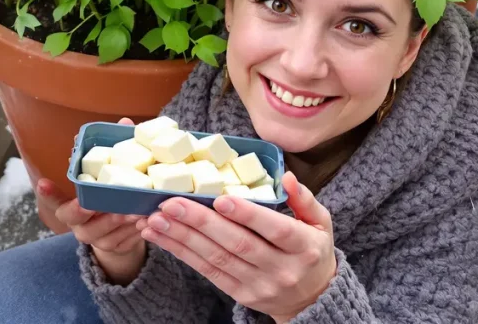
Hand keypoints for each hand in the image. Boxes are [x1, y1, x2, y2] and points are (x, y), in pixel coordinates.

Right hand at [38, 118, 144, 283]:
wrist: (118, 233)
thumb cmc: (108, 198)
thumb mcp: (106, 178)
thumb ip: (113, 152)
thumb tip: (125, 123)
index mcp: (70, 207)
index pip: (54, 201)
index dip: (48, 193)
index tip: (44, 182)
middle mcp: (79, 225)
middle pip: (81, 220)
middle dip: (95, 212)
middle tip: (107, 205)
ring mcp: (97, 240)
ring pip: (107, 233)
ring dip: (122, 222)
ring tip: (136, 212)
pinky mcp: (116, 248)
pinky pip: (126, 241)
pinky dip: (136, 231)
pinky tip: (147, 221)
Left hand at [137, 172, 335, 322]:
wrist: (311, 299)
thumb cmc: (311, 251)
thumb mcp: (320, 223)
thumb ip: (305, 199)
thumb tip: (286, 177)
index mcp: (304, 246)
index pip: (275, 229)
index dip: (247, 215)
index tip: (220, 198)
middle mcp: (280, 268)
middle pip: (238, 244)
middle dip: (201, 222)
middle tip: (172, 203)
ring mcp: (258, 284)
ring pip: (216, 259)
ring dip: (182, 237)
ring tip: (156, 218)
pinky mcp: (239, 294)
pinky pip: (207, 271)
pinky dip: (182, 253)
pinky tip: (162, 237)